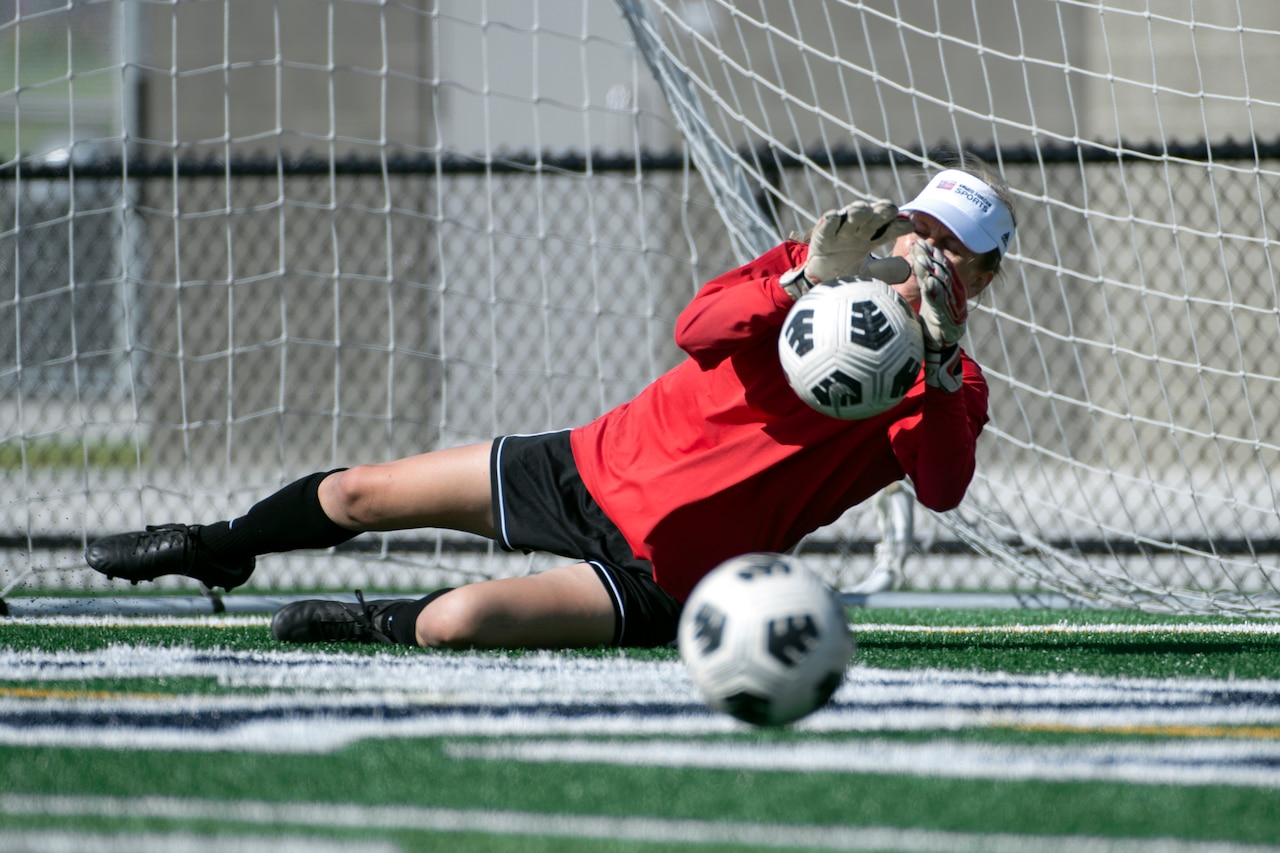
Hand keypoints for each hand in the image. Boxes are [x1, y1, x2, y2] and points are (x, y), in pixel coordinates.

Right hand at [781, 200, 912, 298]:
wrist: (822, 281)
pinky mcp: (822, 235)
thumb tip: (907, 270)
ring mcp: (840, 231)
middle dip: (882, 211)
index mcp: (872, 237)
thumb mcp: (870, 274)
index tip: (909, 227)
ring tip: (865, 210)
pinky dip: (830, 220)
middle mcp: (858, 230)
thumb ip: (887, 270)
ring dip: (859, 211)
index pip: (889, 228)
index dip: (899, 226)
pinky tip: (834, 216)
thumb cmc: (847, 272)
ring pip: (851, 214)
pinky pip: (826, 225)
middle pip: (873, 215)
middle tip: (890, 210)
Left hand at [912, 240, 966, 348]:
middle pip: (941, 272)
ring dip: (931, 271)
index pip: (940, 267)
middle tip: (919, 244)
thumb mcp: (930, 297)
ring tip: (921, 259)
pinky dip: (935, 293)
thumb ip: (926, 281)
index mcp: (950, 288)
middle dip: (930, 257)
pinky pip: (940, 304)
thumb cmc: (933, 321)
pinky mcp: (945, 319)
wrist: (940, 346)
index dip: (931, 254)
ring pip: (941, 284)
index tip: (920, 241)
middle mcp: (953, 295)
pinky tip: (928, 283)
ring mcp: (951, 307)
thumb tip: (916, 260)